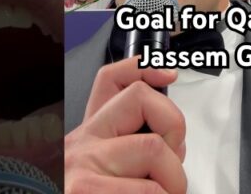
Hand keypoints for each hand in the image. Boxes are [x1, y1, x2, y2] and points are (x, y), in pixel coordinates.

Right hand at [64, 56, 186, 193]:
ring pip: (156, 151)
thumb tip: (172, 147)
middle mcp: (82, 148)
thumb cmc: (74, 193)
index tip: (168, 73)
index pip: (109, 82)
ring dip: (174, 185)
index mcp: (86, 140)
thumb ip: (126, 154)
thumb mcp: (94, 172)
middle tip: (170, 174)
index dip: (143, 68)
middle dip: (176, 139)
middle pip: (146, 105)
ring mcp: (84, 173)